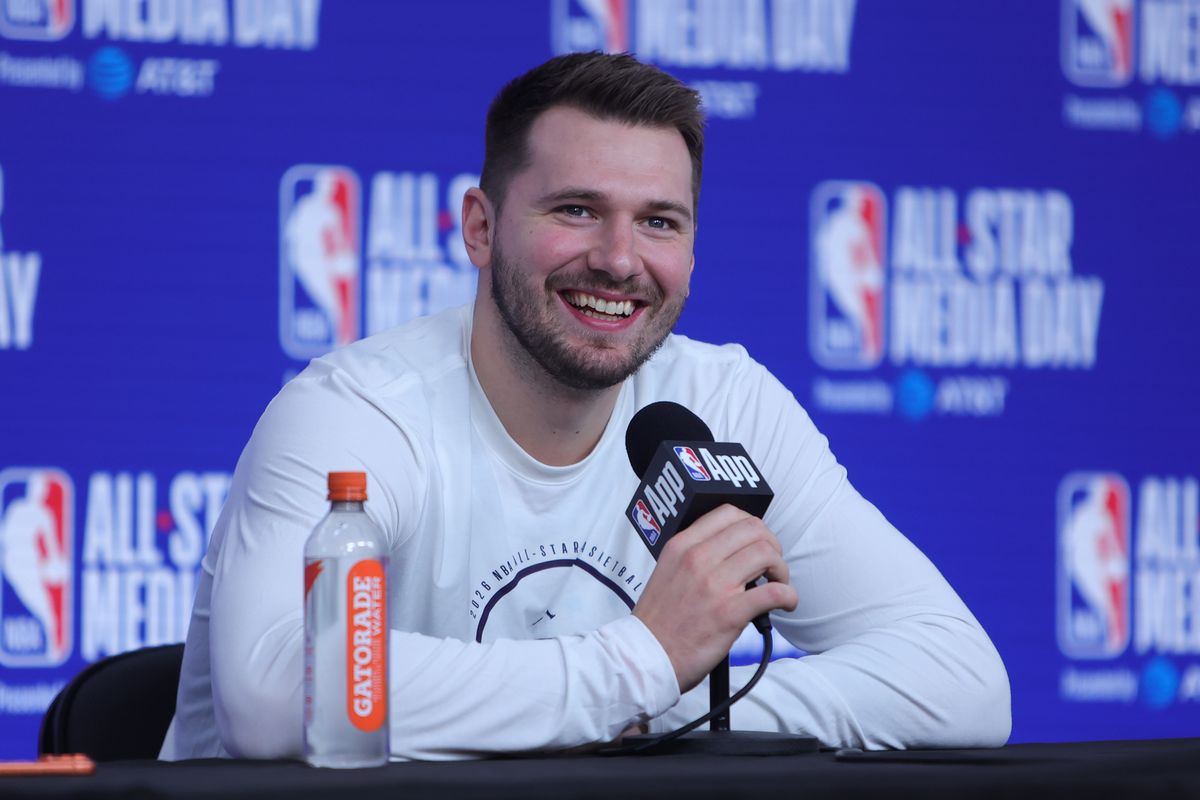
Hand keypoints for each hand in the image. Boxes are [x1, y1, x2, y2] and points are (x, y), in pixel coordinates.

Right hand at [632, 505, 797, 692]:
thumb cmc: (658, 620)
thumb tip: (729, 550)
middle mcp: (698, 558)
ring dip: (781, 569)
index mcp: (681, 546)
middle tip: (771, 564)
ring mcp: (714, 584)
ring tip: (777, 583)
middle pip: (754, 529)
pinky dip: (789, 596)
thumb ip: (693, 555)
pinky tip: (785, 603)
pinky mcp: (729, 613)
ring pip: (767, 555)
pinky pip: (774, 592)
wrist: (646, 655)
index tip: (756, 542)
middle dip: (771, 545)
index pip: (728, 513)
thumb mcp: (667, 571)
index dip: (752, 525)